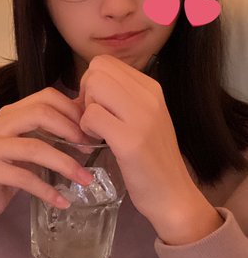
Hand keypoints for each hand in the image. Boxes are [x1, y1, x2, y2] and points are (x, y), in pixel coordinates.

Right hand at [0, 88, 93, 239]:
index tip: (88, 131)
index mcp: (11, 113)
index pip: (45, 97)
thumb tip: (89, 116)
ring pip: (34, 147)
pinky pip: (24, 178)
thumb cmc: (11, 169)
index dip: (71, 110)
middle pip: (39, 114)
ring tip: (85, 179)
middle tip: (88, 149)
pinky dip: (47, 190)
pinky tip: (63, 201)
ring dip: (64, 163)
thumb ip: (53, 130)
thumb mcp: (33, 144)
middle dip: (69, 130)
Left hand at [77, 54, 222, 243]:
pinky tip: (98, 143)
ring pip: (93, 87)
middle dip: (85, 93)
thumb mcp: (142, 118)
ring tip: (97, 131)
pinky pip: (91, 116)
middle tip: (93, 119)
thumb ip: (121, 97)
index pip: (105, 62)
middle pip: (97, 70)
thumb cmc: (151, 159)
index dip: (91, 82)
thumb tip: (87, 83)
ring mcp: (141, 116)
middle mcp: (149, 96)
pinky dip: (85, 129)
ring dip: (85, 111)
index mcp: (151, 88)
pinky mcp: (130, 140)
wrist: (173, 195)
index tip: (97, 106)